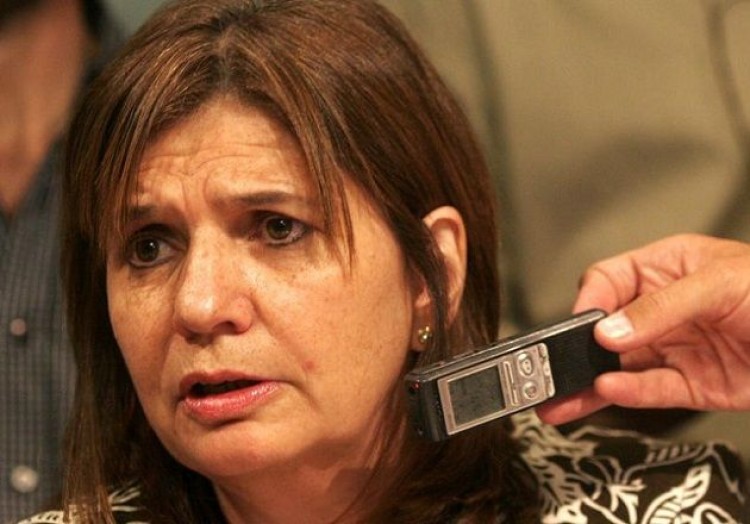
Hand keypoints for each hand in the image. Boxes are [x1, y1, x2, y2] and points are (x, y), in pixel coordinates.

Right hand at [536, 234, 749, 424]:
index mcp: (667, 267)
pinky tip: (607, 395)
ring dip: (588, 384)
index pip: (609, 280)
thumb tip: (610, 330)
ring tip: (557, 400)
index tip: (582, 326)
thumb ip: (661, 307)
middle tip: (548, 369)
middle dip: (575, 350)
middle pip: (607, 328)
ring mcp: (678, 348)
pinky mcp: (694, 384)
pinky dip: (628, 394)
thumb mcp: (721, 285)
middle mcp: (666, 309)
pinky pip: (652, 390)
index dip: (591, 302)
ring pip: (620, 366)